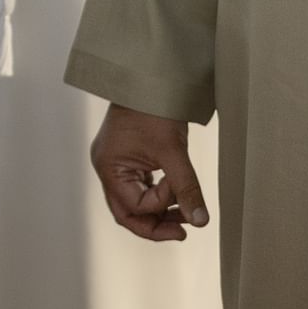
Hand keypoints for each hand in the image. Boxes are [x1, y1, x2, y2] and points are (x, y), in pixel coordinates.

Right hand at [91, 104, 208, 241]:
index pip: (134, 206)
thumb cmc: (155, 109)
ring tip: (185, 215)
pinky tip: (174, 194)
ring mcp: (114, 163)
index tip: (180, 189)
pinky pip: (137, 186)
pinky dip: (155, 194)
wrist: (149, 76)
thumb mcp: (174, 151)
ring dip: (158, 210)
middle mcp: (106, 168)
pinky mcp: (125, 157)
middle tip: (183, 232)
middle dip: (155, 224)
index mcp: (109, 168)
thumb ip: (187, 188)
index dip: (161, 204)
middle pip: (127, 212)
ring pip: (132, 201)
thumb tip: (201, 221)